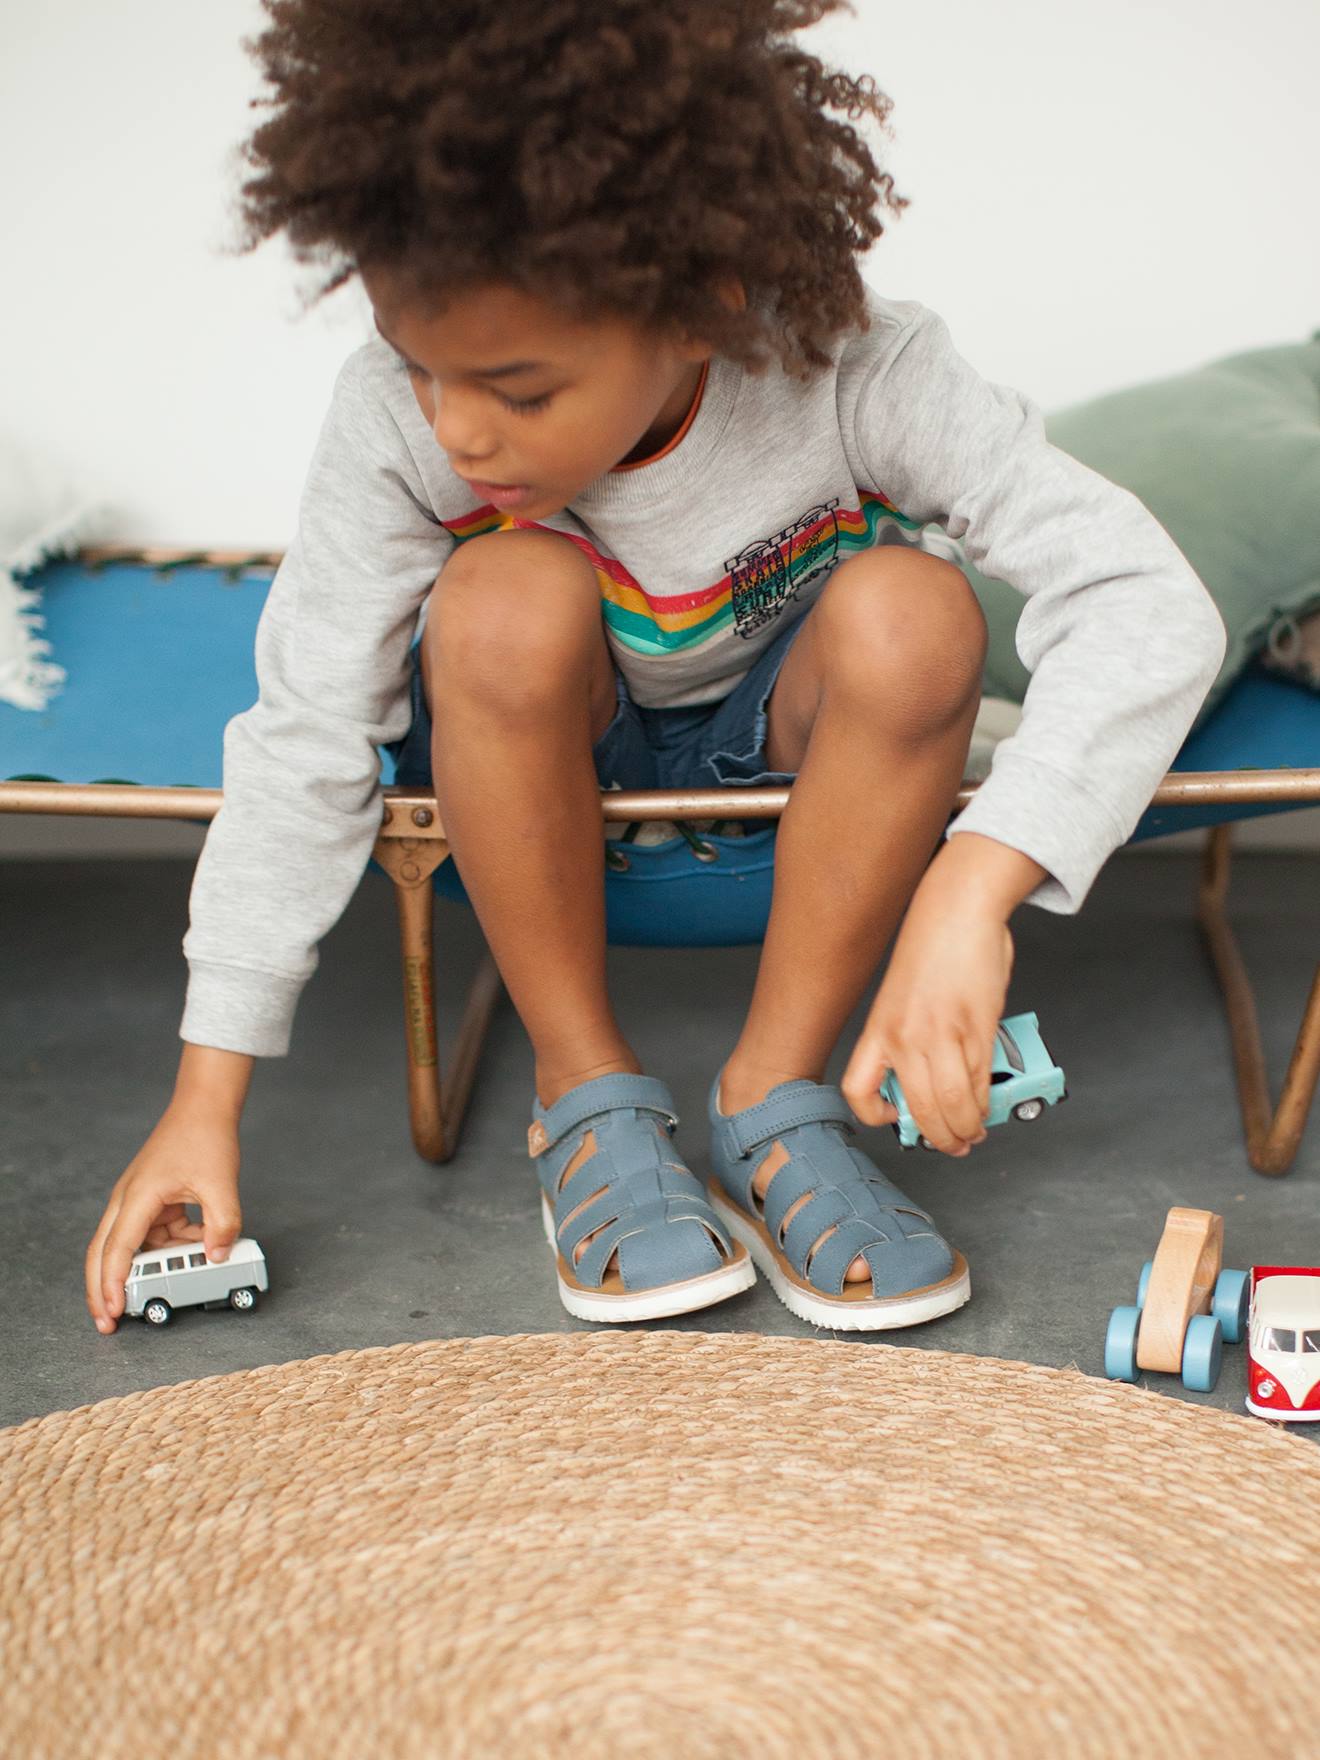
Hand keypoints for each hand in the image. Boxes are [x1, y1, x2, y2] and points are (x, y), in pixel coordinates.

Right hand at [85, 1100, 242, 1333]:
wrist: (203, 1108)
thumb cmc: (205, 1138)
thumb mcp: (222, 1184)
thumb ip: (222, 1224)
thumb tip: (217, 1256)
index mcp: (138, 1196)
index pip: (117, 1249)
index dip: (112, 1283)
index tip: (114, 1310)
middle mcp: (128, 1200)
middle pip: (103, 1253)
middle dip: (103, 1289)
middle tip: (108, 1322)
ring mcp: (137, 1200)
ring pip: (129, 1246)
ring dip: (147, 1268)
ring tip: (168, 1289)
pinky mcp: (150, 1201)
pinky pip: (152, 1234)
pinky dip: (168, 1248)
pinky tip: (194, 1248)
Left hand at [841, 880, 1014, 1156]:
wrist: (957, 909)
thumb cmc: (932, 949)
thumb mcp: (901, 998)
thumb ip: (908, 1039)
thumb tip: (929, 1080)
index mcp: (879, 1028)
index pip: (859, 1089)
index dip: (873, 1115)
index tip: (893, 1119)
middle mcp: (906, 1036)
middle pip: (919, 1110)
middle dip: (939, 1138)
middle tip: (953, 1145)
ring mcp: (942, 1034)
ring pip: (954, 1103)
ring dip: (968, 1128)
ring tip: (974, 1132)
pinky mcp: (976, 1027)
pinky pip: (980, 1080)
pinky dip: (985, 1100)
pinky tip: (987, 1104)